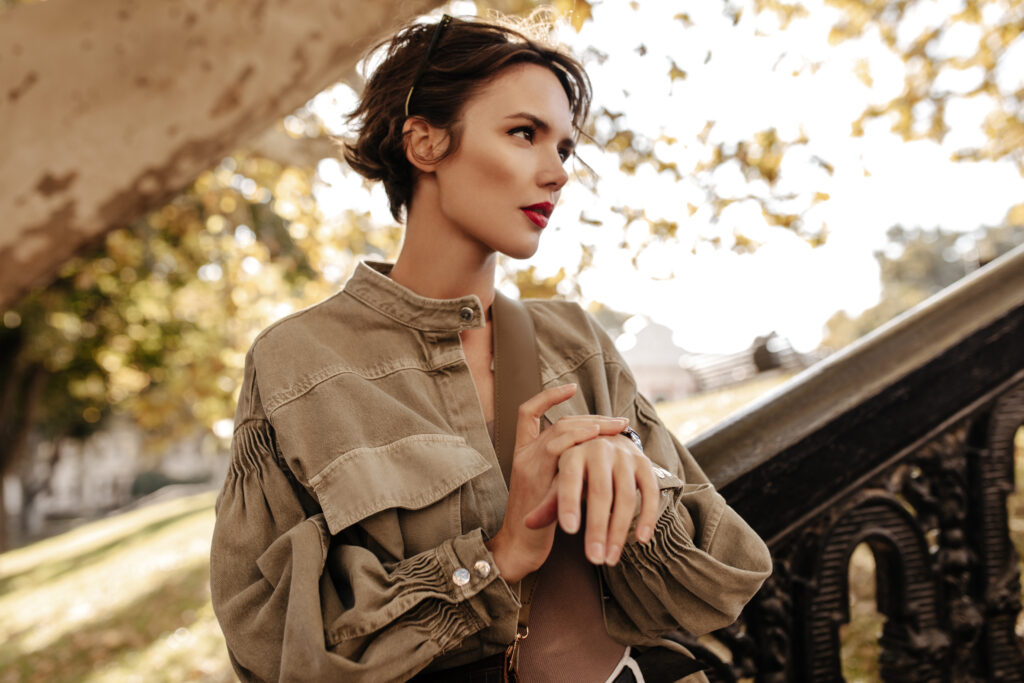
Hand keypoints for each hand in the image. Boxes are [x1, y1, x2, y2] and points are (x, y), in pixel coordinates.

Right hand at [485, 384, 627, 582]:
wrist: (518, 549)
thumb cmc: (537, 526)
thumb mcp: (550, 492)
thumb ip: (562, 472)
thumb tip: (591, 460)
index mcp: (523, 454)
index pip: (529, 413)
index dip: (548, 397)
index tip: (570, 387)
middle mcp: (524, 455)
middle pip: (557, 421)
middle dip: (591, 418)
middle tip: (618, 421)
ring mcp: (528, 465)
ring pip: (560, 431)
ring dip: (592, 427)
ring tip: (615, 428)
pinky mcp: (535, 478)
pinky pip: (559, 450)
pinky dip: (580, 439)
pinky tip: (599, 440)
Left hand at [523, 431, 659, 566]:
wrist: (608, 441)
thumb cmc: (579, 470)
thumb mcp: (560, 481)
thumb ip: (548, 503)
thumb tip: (528, 524)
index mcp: (573, 453)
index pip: (569, 479)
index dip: (569, 502)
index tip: (569, 530)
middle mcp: (600, 450)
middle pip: (600, 492)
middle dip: (597, 527)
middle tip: (593, 558)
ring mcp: (625, 456)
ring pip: (626, 496)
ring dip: (619, 531)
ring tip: (610, 559)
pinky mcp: (645, 464)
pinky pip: (650, 492)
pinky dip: (648, 516)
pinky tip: (641, 539)